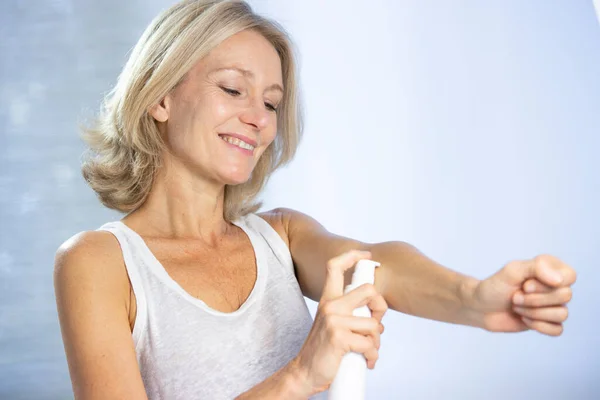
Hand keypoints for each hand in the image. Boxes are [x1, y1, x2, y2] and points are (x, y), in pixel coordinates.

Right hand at [290, 250, 388, 396]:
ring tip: (367, 349)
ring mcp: (334, 321)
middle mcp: (330, 305)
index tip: (366, 255)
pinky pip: (369, 344)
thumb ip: (348, 310)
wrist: (305, 372)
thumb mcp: (331, 322)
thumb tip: (374, 308)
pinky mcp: (339, 338)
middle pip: (368, 290)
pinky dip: (372, 355)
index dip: (352, 256)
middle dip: (382, 307)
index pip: (335, 267)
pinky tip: (366, 360)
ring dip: (376, 342)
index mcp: (328, 299)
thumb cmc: (323, 349)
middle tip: (377, 323)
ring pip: (374, 324)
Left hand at [471, 254, 575, 335]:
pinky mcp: (547, 322)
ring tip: (516, 307)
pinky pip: (557, 330)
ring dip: (533, 312)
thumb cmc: (495, 286)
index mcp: (550, 269)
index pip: (570, 276)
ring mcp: (552, 305)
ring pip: (562, 314)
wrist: (480, 307)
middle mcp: (555, 286)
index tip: (525, 284)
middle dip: (534, 299)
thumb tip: (559, 280)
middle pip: (565, 296)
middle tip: (515, 296)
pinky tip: (523, 319)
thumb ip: (536, 267)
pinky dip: (538, 326)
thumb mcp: (512, 271)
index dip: (547, 284)